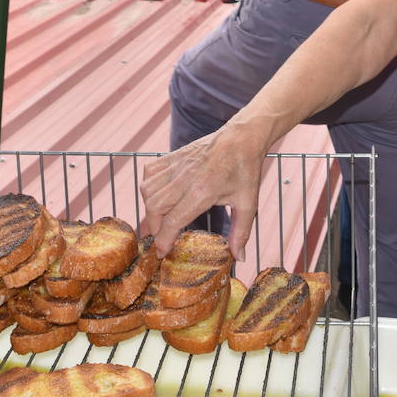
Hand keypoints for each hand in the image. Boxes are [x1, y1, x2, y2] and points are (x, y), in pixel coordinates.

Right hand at [140, 126, 267, 259]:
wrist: (242, 137)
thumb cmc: (245, 170)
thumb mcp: (249, 203)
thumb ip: (241, 232)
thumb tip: (239, 258)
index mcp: (204, 191)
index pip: (173, 220)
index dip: (163, 240)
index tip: (162, 253)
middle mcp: (185, 177)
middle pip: (155, 207)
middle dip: (154, 227)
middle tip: (162, 237)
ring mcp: (177, 164)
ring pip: (148, 190)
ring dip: (150, 208)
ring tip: (160, 220)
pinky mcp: (173, 156)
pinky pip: (150, 173)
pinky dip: (149, 188)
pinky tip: (159, 196)